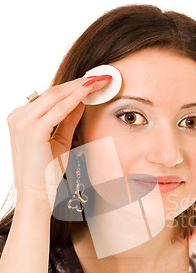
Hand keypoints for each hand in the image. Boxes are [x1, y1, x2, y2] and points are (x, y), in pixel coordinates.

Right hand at [7, 75, 111, 210]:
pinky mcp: (32, 130)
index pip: (49, 96)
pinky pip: (58, 109)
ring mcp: (22, 122)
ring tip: (100, 81)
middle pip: (52, 92)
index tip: (93, 81)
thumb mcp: (59, 141)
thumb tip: (81, 101)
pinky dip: (75, 99)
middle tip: (101, 76)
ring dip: (80, 87)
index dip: (73, 87)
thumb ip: (68, 120)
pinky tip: (90, 92)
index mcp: (21, 118)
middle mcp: (18, 116)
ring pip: (55, 96)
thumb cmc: (47, 173)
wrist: (38, 196)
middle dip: (79, 83)